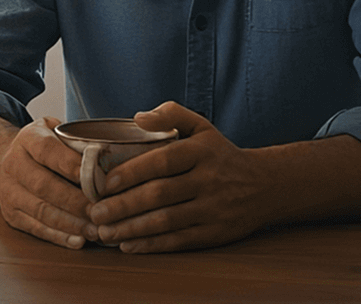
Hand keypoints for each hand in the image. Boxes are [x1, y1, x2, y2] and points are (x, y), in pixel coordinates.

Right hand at [0, 118, 100, 248]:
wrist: (2, 161)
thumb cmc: (42, 148)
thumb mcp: (54, 132)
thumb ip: (74, 141)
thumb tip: (107, 158)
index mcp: (27, 139)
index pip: (47, 150)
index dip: (71, 165)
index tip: (97, 178)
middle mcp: (13, 164)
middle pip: (44, 185)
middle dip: (75, 201)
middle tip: (100, 212)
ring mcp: (9, 191)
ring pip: (41, 210)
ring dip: (71, 223)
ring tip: (95, 230)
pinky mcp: (11, 214)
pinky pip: (36, 228)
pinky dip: (59, 236)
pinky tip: (79, 240)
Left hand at [86, 102, 273, 252]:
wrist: (265, 185)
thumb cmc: (220, 153)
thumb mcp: (201, 126)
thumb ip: (170, 114)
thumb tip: (138, 118)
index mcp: (201, 151)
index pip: (163, 161)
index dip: (132, 172)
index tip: (106, 182)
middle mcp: (208, 181)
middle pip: (160, 195)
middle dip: (124, 205)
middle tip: (95, 212)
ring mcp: (213, 209)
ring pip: (167, 221)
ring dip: (132, 228)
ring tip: (104, 231)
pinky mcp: (216, 233)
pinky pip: (180, 241)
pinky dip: (152, 245)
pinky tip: (128, 245)